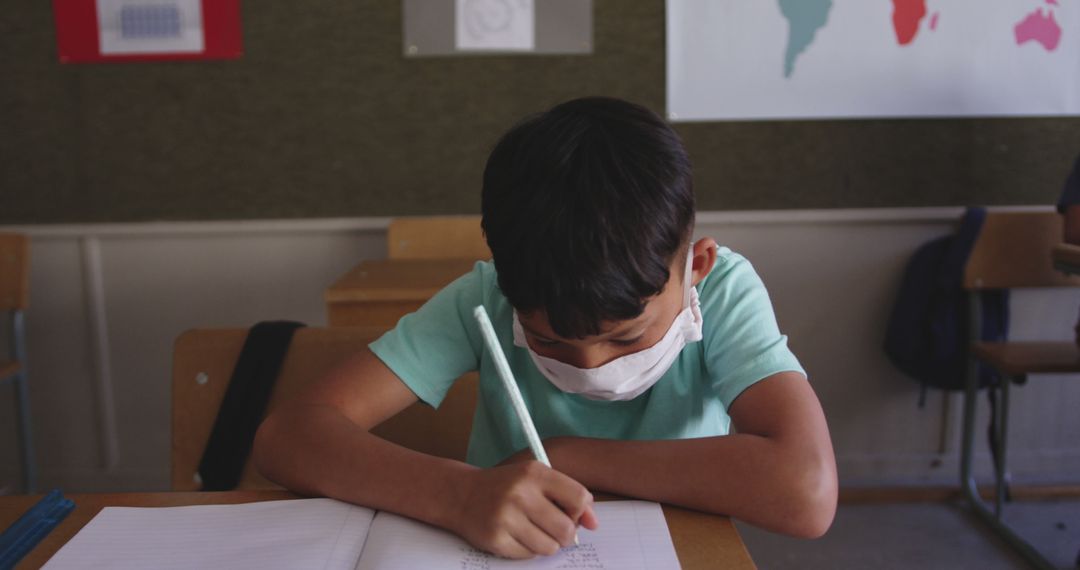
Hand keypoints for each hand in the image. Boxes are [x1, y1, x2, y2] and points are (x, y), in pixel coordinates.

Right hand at [451, 461, 598, 558]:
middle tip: (554, 530)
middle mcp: (520, 493)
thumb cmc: (506, 487)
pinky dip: (528, 551)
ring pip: (550, 547)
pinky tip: (517, 536)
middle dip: (566, 535)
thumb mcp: (535, 480)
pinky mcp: (496, 538)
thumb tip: (594, 523)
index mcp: (534, 473)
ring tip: (534, 533)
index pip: (578, 498)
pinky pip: (528, 556)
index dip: (580, 512)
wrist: (461, 494)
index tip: (570, 514)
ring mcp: (506, 517)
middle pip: (566, 529)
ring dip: (547, 545)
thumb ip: (568, 496)